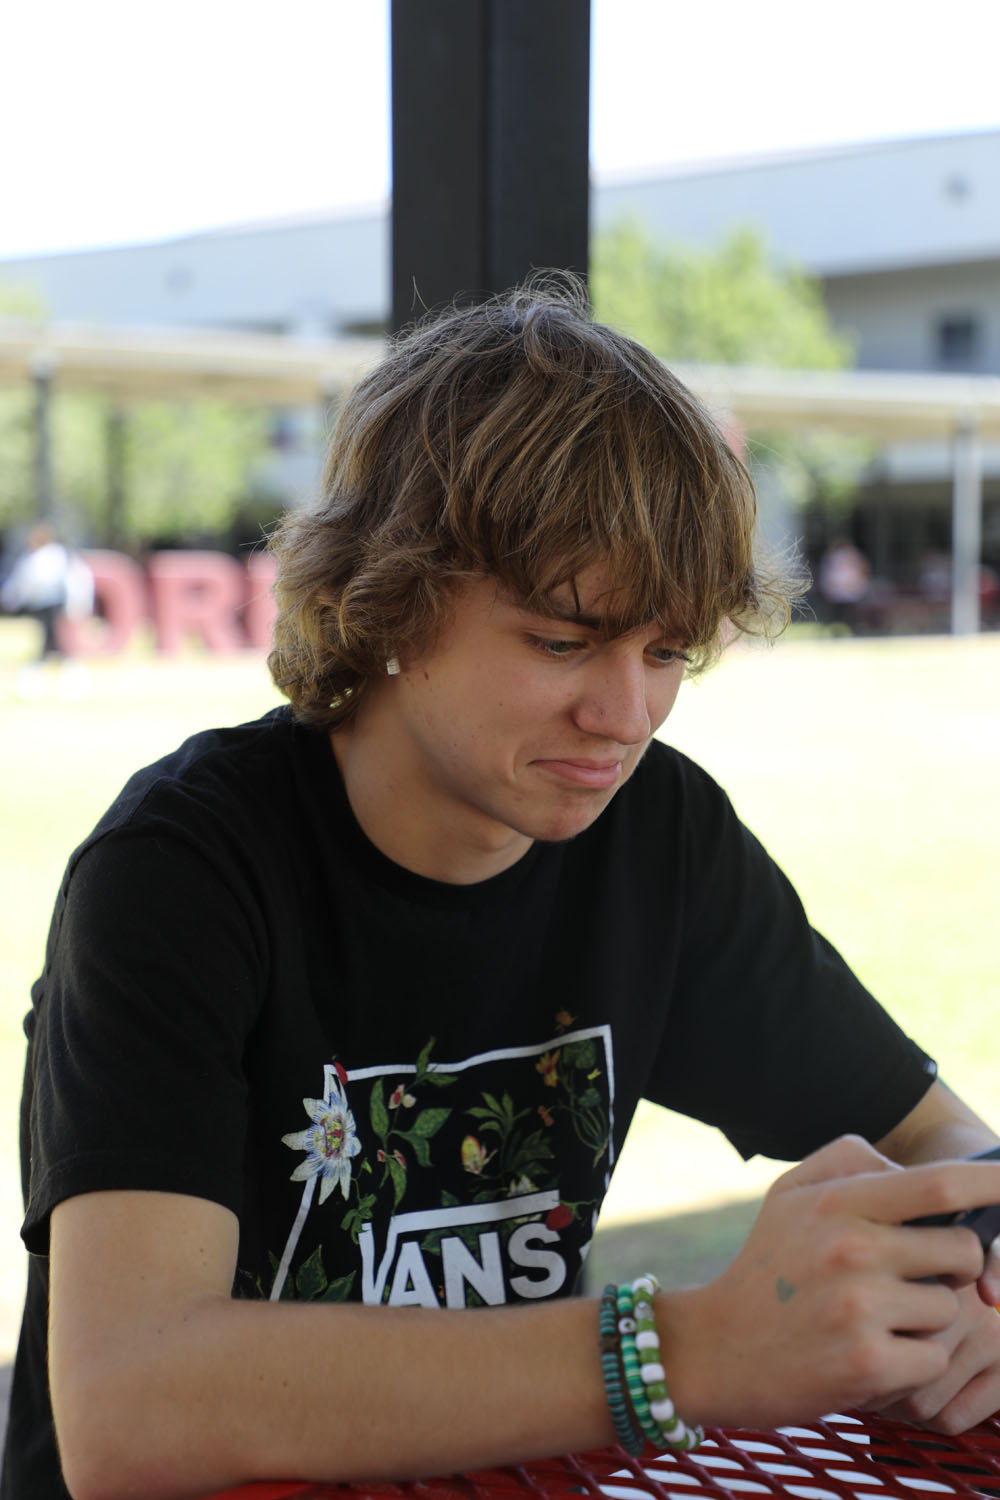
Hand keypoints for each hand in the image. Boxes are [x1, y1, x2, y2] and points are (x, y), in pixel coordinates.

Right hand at [657, 1136, 999, 1431]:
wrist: (714, 1349)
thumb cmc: (767, 1268)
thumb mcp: (790, 1194)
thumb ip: (851, 1162)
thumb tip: (914, 1173)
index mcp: (837, 1202)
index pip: (940, 1184)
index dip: (993, 1185)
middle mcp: (852, 1249)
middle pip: (963, 1251)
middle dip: (958, 1268)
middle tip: (919, 1279)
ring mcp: (861, 1309)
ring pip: (953, 1309)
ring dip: (931, 1321)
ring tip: (882, 1323)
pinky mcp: (868, 1366)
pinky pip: (936, 1358)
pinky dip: (916, 1364)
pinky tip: (874, 1357)